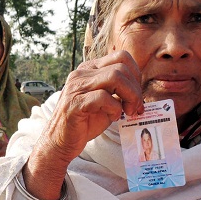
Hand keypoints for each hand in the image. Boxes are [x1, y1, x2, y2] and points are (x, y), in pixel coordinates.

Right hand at [38, 51, 142, 167]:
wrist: (60, 142)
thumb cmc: (83, 123)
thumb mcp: (105, 102)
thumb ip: (118, 91)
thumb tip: (139, 89)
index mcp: (89, 70)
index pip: (121, 57)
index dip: (136, 75)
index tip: (137, 95)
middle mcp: (81, 74)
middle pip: (120, 67)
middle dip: (135, 88)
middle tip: (136, 108)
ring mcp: (76, 87)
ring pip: (114, 77)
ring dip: (129, 96)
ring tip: (128, 111)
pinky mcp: (74, 103)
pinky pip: (103, 97)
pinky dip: (115, 108)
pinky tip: (113, 117)